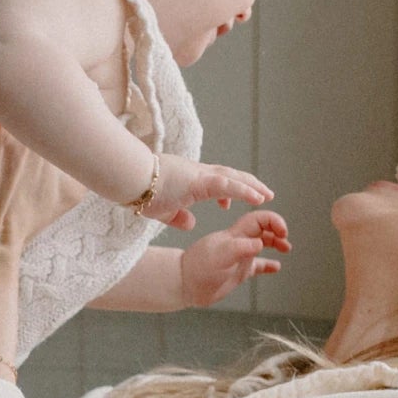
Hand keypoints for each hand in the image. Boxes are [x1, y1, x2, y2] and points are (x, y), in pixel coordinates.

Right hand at [145, 154, 272, 230]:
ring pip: (233, 178)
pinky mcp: (199, 180)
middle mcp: (198, 173)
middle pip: (230, 176)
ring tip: (267, 196)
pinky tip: (258, 197)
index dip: (228, 192)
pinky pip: (227, 185)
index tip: (229, 206)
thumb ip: (178, 217)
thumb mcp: (163, 210)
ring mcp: (199, 175)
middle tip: (265, 194)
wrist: (129, 179)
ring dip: (252, 187)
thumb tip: (191, 224)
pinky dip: (244, 191)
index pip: (216, 183)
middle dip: (248, 185)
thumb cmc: (140, 193)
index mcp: (190, 180)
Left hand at [178, 209, 290, 306]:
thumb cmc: (198, 270)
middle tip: (285, 239)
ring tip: (286, 249)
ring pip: (262, 244)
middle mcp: (238, 242)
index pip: (259, 219)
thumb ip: (240, 248)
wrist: (183, 285)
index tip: (282, 232)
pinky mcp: (237, 271)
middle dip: (277, 230)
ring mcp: (238, 256)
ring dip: (275, 243)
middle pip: (263, 228)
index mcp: (235, 235)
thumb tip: (260, 243)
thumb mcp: (220, 257)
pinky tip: (276, 267)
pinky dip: (268, 264)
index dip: (273, 221)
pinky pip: (257, 265)